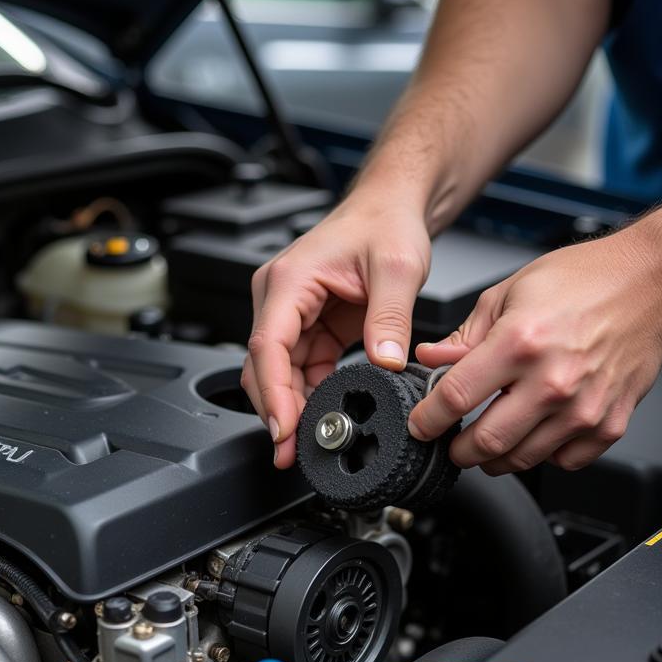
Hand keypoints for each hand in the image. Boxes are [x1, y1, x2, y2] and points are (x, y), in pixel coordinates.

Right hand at [242, 195, 431, 467]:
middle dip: (276, 412)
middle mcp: (280, 298)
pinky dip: (308, 396)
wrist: (390, 208)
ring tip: (310, 443)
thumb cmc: (385, 224)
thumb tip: (385, 364)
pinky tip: (323, 415)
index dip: (273, 394)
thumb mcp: (397, 268)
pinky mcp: (307, 328)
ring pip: (278, 374)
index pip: (268, 346)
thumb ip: (390, 319)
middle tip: (292, 453)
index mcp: (290, 280)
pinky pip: (299, 370)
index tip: (284, 430)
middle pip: (264, 367)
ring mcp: (290, 315)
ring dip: (291, 408)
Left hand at [409, 229, 661, 474]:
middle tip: (452, 442)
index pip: (455, 398)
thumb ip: (464, 336)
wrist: (653, 284)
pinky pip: (563, 461)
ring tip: (487, 441)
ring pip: (521, 459)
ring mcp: (584, 408)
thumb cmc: (585, 282)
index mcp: (520, 343)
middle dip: (457, 450)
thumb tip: (430, 360)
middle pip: (486, 442)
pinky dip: (542, 455)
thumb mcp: (508, 293)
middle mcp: (553, 380)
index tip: (420, 425)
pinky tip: (534, 434)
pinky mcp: (610, 424)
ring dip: (494, 459)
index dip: (427, 419)